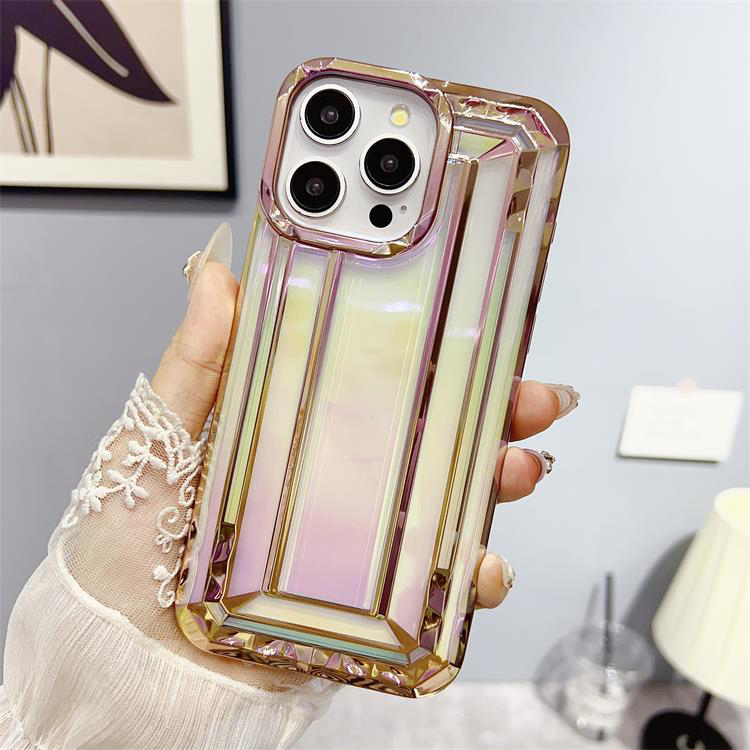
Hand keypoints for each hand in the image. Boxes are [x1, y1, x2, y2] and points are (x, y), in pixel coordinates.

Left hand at [153, 225, 578, 614]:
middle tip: (529, 398)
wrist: (120, 654)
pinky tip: (480, 565)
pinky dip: (468, 578)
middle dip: (494, 415)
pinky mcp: (360, 603)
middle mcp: (337, 483)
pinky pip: (430, 589)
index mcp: (299, 431)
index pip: (381, 383)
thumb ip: (196, 362)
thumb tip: (214, 279)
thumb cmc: (127, 542)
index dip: (436, 356)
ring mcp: (354, 542)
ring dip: (495, 484)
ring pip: (446, 505)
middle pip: (431, 441)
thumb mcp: (158, 435)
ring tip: (516, 468)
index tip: (481, 329)